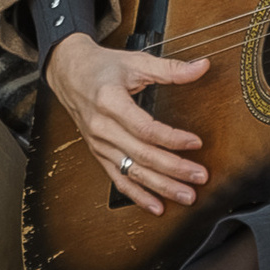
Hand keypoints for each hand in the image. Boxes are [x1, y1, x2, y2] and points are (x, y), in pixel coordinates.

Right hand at [46, 33, 211, 215]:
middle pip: (142, 155)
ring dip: (161, 187)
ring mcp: (99, 144)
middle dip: (173, 169)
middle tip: (199, 176)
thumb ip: (169, 68)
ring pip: (133, 172)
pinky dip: (138, 196)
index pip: (145, 128)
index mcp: (110, 101)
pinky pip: (119, 180)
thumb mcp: (135, 62)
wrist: (68, 73)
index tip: (196, 142)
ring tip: (187, 196)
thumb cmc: (101, 67)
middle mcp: (102, 127)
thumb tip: (202, 67)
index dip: (172, 138)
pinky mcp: (99, 154)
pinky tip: (157, 207)